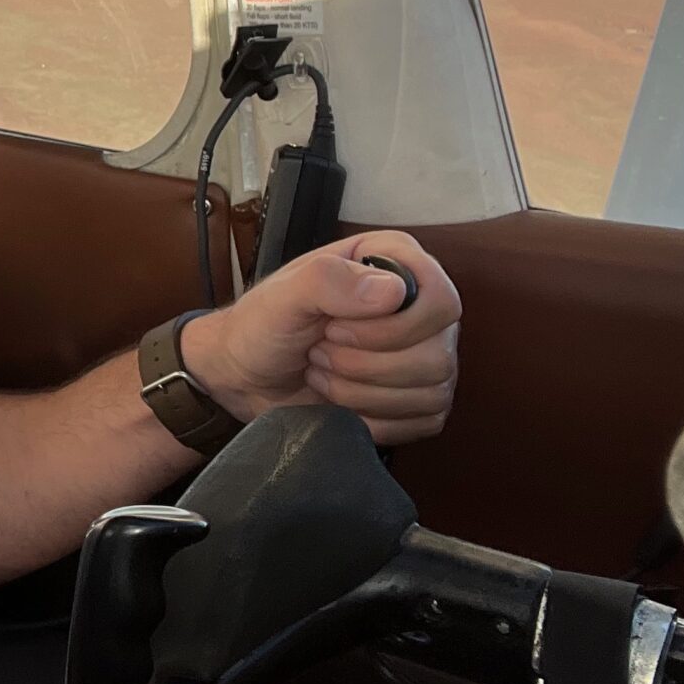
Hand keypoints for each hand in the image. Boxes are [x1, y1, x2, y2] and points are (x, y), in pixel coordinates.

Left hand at [182, 232, 461, 444]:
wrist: (244, 376)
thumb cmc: (262, 326)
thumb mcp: (283, 295)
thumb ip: (329, 280)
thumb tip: (393, 292)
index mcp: (394, 263)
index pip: (439, 298)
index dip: (391, 327)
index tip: (335, 327)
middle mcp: (418, 307)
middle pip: (437, 353)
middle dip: (364, 364)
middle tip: (319, 350)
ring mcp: (424, 354)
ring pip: (433, 390)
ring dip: (362, 392)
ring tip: (323, 371)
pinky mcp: (418, 399)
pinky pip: (425, 420)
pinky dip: (373, 418)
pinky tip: (339, 400)